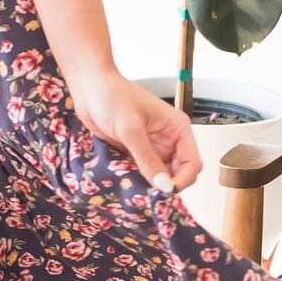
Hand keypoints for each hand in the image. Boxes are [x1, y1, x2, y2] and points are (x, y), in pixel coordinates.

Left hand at [69, 67, 202, 194]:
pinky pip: (141, 173)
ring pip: (158, 176)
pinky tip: (125, 180)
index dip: (182, 180)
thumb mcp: (130, 128)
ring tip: (133, 186)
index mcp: (177, 129)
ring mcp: (151, 147)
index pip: (192, 163)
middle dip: (164, 185)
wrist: (89, 87)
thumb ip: (146, 158)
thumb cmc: (111, 95)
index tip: (164, 191)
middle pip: (177, 174)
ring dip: (148, 184)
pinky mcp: (135, 152)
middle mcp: (168, 140)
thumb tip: (163, 184)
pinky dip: (135, 180)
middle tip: (147, 193)